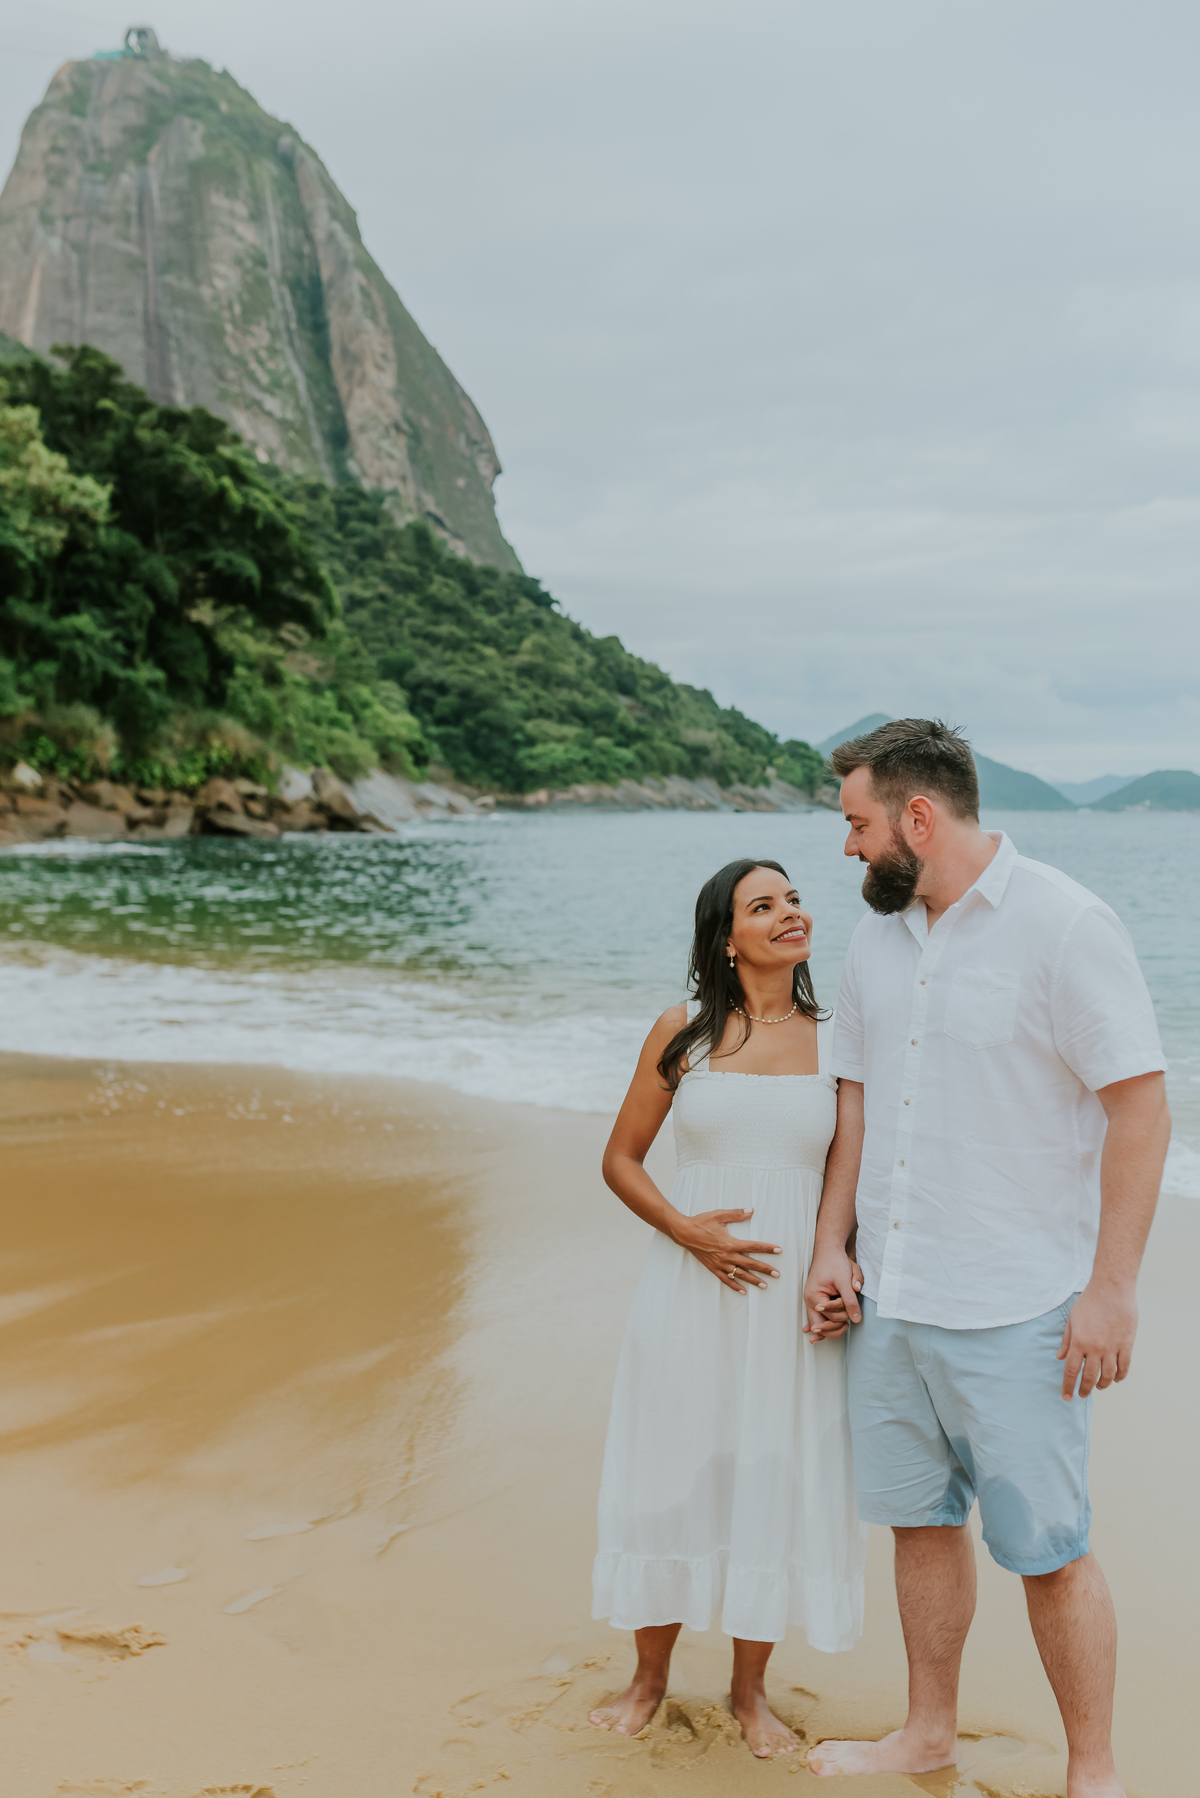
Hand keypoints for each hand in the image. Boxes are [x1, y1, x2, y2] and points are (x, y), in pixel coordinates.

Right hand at [673, 1208, 781, 1292]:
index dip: (767, 1248)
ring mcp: (720, 1264)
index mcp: (730, 1243)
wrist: (684, 1233)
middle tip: (777, 1274)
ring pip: (740, 1274)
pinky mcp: (713, 1268)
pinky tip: (743, 1291)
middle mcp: (727, 1256)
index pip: (753, 1246)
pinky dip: (735, 1286)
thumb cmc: (701, 1222)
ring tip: (765, 1285)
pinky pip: (726, 1279)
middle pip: (750, 1264)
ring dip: (753, 1280)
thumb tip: (751, 1210)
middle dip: (765, 1269)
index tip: (778, 1250)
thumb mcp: (719, 1215)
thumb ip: (736, 1214)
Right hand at [804, 1246, 862, 1340]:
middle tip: (847, 1327)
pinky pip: (820, 1316)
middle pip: (820, 1325)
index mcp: (814, 1296)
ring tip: (844, 1326)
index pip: (830, 1317)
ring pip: (821, 1322)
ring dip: (833, 1322)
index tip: (852, 1311)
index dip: (843, 1315)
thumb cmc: (836, 1262)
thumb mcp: (845, 1281)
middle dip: (835, 1326)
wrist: (829, 1249)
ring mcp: (812, 1300)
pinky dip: (825, 1323)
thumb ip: (851, 1302)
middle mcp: (810, 1300)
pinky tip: (817, 1336)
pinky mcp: (818, 1299)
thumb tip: (856, 1321)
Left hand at [1058, 1281, 1137, 1398]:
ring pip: (1108, 1376)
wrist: (1112, 1288)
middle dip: (1084, 1389)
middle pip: (1089, 1377)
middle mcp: (1095, 1348)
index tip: (1067, 1396)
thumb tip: (1060, 1358)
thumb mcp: (1072, 1320)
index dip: (1068, 1386)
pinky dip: (1120, 1377)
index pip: (1071, 1371)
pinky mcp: (1126, 1344)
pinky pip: (1124, 1367)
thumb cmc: (1090, 1301)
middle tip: (1082, 1395)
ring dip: (1102, 1384)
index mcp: (1079, 1342)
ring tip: (1098, 1387)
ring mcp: (1112, 1347)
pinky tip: (1116, 1379)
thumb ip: (1067, 1341)